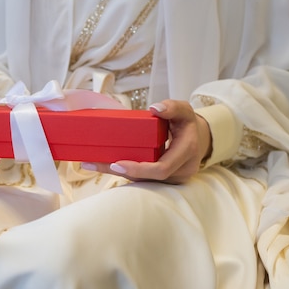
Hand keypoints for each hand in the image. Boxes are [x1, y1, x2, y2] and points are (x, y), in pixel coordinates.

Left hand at [82, 100, 211, 183]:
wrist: (197, 139)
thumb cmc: (186, 124)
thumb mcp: (183, 110)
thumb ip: (172, 107)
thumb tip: (155, 108)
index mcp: (186, 153)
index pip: (161, 169)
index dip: (138, 169)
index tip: (116, 163)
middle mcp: (180, 170)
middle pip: (147, 178)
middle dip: (119, 172)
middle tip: (92, 164)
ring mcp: (172, 179)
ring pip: (142, 181)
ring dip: (117, 173)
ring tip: (91, 164)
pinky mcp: (163, 181)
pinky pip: (143, 179)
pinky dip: (124, 172)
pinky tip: (103, 165)